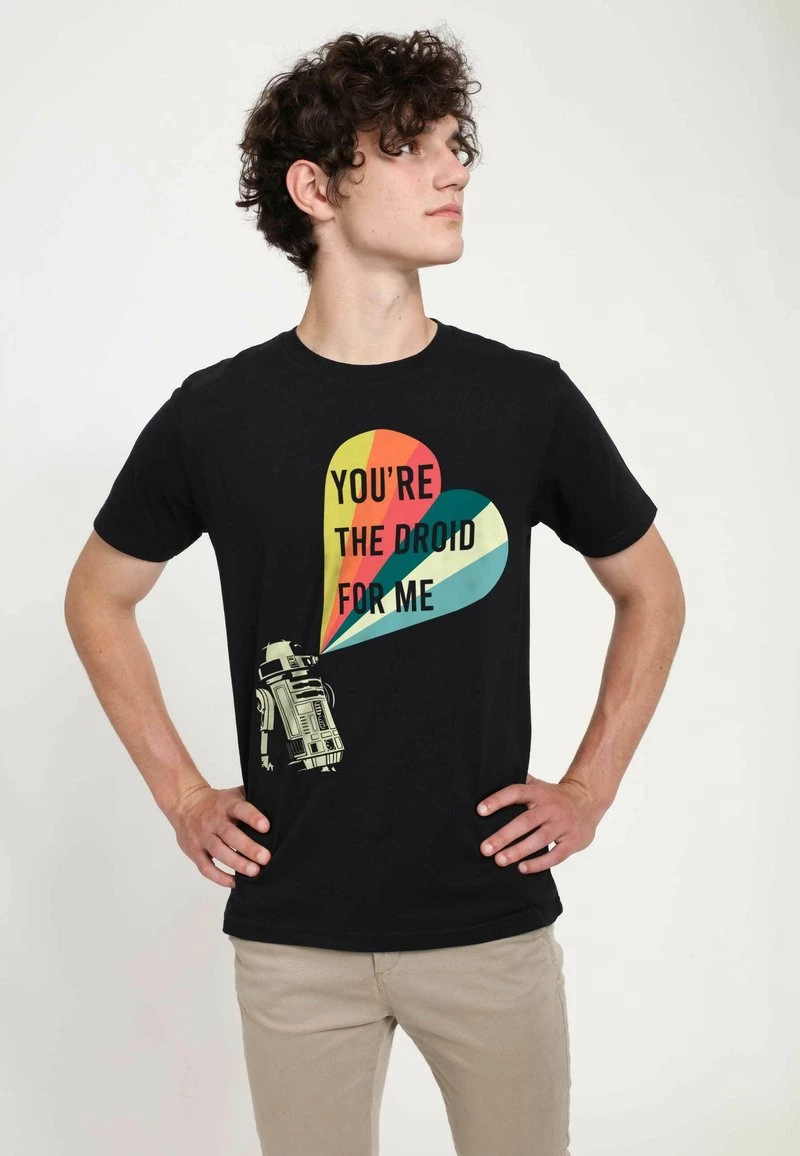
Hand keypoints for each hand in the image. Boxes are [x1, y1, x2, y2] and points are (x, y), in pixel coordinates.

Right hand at [168, 783, 271, 887]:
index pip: (239, 809)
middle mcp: (213, 821)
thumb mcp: (233, 794)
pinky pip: (206, 867)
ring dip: (236, 863)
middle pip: (230, 834)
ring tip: (254, 872)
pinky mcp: (195, 851)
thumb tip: (277, 801)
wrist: (185, 804)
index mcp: (225, 805)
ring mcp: (202, 837)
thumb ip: (251, 797)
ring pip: (218, 851)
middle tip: (265, 858)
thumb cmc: (217, 802)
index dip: (252, 817)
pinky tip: (235, 882)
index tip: (266, 827)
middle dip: (248, 847)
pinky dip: (219, 877)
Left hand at [476, 774, 605, 872]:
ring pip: (539, 839)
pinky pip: (555, 855)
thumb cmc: (554, 796)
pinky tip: (522, 868)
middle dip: (504, 836)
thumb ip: (519, 785)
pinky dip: (539, 863)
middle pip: (525, 821)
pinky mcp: (573, 841)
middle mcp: (551, 807)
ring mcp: (563, 824)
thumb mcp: (538, 785)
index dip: (498, 800)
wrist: (588, 801)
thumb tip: (489, 782)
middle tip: (485, 848)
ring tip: (500, 860)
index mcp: (539, 792)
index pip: (516, 792)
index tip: (479, 810)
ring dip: (518, 851)